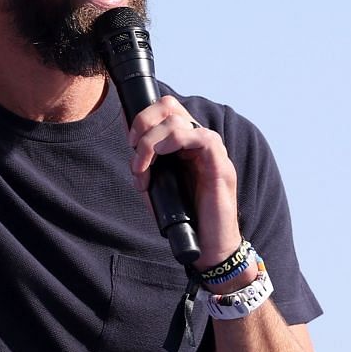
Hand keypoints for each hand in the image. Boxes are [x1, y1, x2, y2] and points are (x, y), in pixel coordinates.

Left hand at [129, 97, 245, 272]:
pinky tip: (163, 157)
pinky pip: (201, 137)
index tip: (129, 142)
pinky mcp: (221, 164)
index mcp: (184, 143)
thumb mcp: (157, 188)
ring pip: (179, 121)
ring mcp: (211, 151)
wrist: (207, 246)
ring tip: (143, 168)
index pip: (165, 109)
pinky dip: (175, 141)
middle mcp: (198, 141)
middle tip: (133, 148)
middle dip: (143, 122)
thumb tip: (131, 150)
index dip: (142, 118)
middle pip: (169, 106)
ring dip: (151, 142)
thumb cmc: (185, 217)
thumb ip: (146, 167)